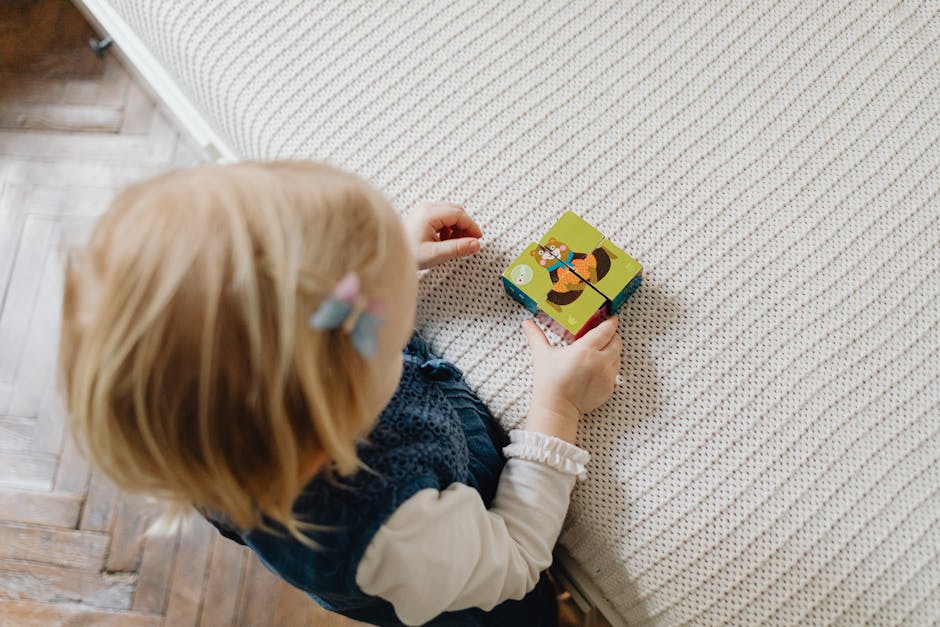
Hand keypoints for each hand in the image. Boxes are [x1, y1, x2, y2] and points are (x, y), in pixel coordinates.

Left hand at [404, 202, 482, 269]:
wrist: (389, 253)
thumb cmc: (408, 253)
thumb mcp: (435, 254)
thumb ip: (457, 248)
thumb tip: (475, 244)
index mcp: (430, 214)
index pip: (460, 215)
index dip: (472, 227)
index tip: (478, 239)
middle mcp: (427, 208)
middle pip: (456, 211)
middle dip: (465, 226)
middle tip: (468, 242)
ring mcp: (423, 210)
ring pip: (450, 213)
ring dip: (457, 227)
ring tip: (453, 244)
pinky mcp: (422, 215)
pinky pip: (442, 216)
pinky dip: (448, 227)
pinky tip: (444, 241)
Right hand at [521, 317, 621, 442]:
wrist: (557, 408)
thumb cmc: (549, 382)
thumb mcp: (542, 355)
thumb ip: (536, 336)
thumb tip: (527, 324)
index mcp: (585, 349)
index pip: (605, 330)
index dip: (610, 322)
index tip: (611, 319)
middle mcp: (600, 361)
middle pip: (616, 342)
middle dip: (613, 335)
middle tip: (606, 333)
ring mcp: (607, 375)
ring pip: (618, 357)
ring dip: (613, 351)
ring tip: (603, 349)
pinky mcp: (609, 388)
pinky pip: (615, 372)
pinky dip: (611, 367)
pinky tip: (599, 367)